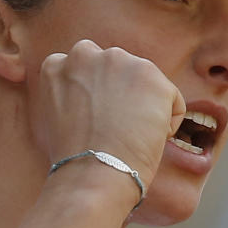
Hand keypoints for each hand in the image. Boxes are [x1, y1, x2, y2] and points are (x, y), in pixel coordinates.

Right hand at [39, 39, 184, 190]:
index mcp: (57, 64)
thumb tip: (92, 97)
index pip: (87, 70)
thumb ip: (71, 94)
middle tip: (116, 129)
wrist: (93, 174)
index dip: (97, 98)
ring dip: (144, 108)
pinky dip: (166, 124)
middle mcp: (86, 53)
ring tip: (128, 138)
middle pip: (118, 71)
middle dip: (122, 94)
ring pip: (145, 84)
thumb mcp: (56, 118)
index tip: (96, 121)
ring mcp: (119, 62)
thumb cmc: (74, 160)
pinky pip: (171, 101)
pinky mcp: (151, 76)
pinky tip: (147, 141)